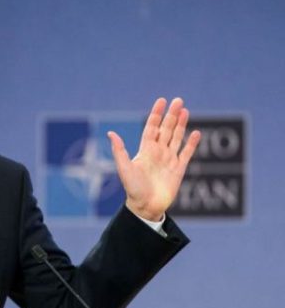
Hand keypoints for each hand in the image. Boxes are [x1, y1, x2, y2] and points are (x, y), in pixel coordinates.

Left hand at [107, 97, 200, 220]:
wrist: (145, 206)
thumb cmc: (132, 189)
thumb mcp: (124, 168)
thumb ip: (119, 151)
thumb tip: (111, 133)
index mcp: (145, 150)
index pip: (152, 127)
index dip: (156, 114)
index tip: (162, 101)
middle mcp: (158, 152)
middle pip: (166, 129)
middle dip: (172, 115)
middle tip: (179, 100)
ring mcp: (169, 160)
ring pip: (177, 138)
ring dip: (181, 124)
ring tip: (186, 110)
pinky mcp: (179, 169)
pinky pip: (187, 153)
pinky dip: (192, 143)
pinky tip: (196, 133)